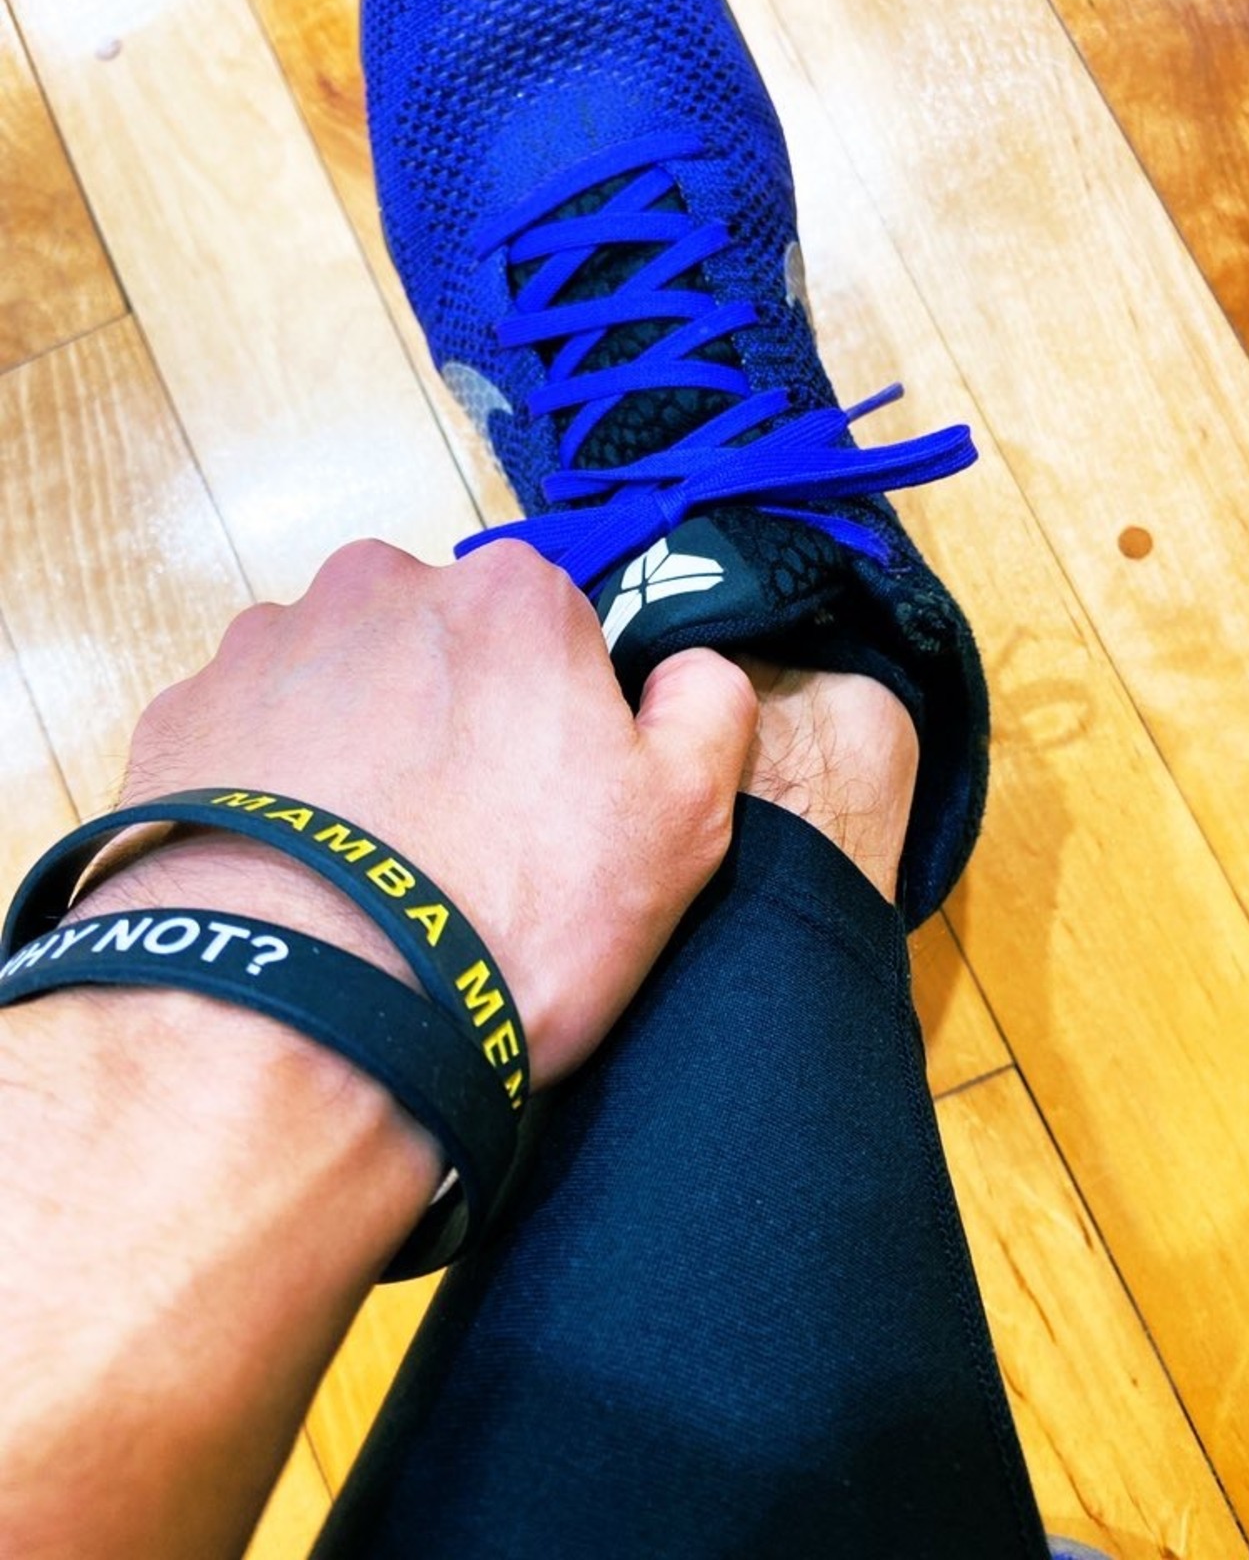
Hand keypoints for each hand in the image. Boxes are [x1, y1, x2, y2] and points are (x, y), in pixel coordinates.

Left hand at [90, 539, 757, 1084]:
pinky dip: (276, 780)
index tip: (546, 797)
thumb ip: (707, 710)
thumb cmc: (501, 921)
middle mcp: (378, 586)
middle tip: (461, 837)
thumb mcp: (679, 827)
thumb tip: (688, 668)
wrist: (301, 1020)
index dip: (558, 714)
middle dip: (455, 714)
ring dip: (361, 743)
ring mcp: (265, 646)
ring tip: (369, 863)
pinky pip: (252, 731)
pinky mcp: (182, 715)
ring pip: (342, 680)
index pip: (555, 626)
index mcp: (511, 596)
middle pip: (442, 641)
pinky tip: (296, 867)